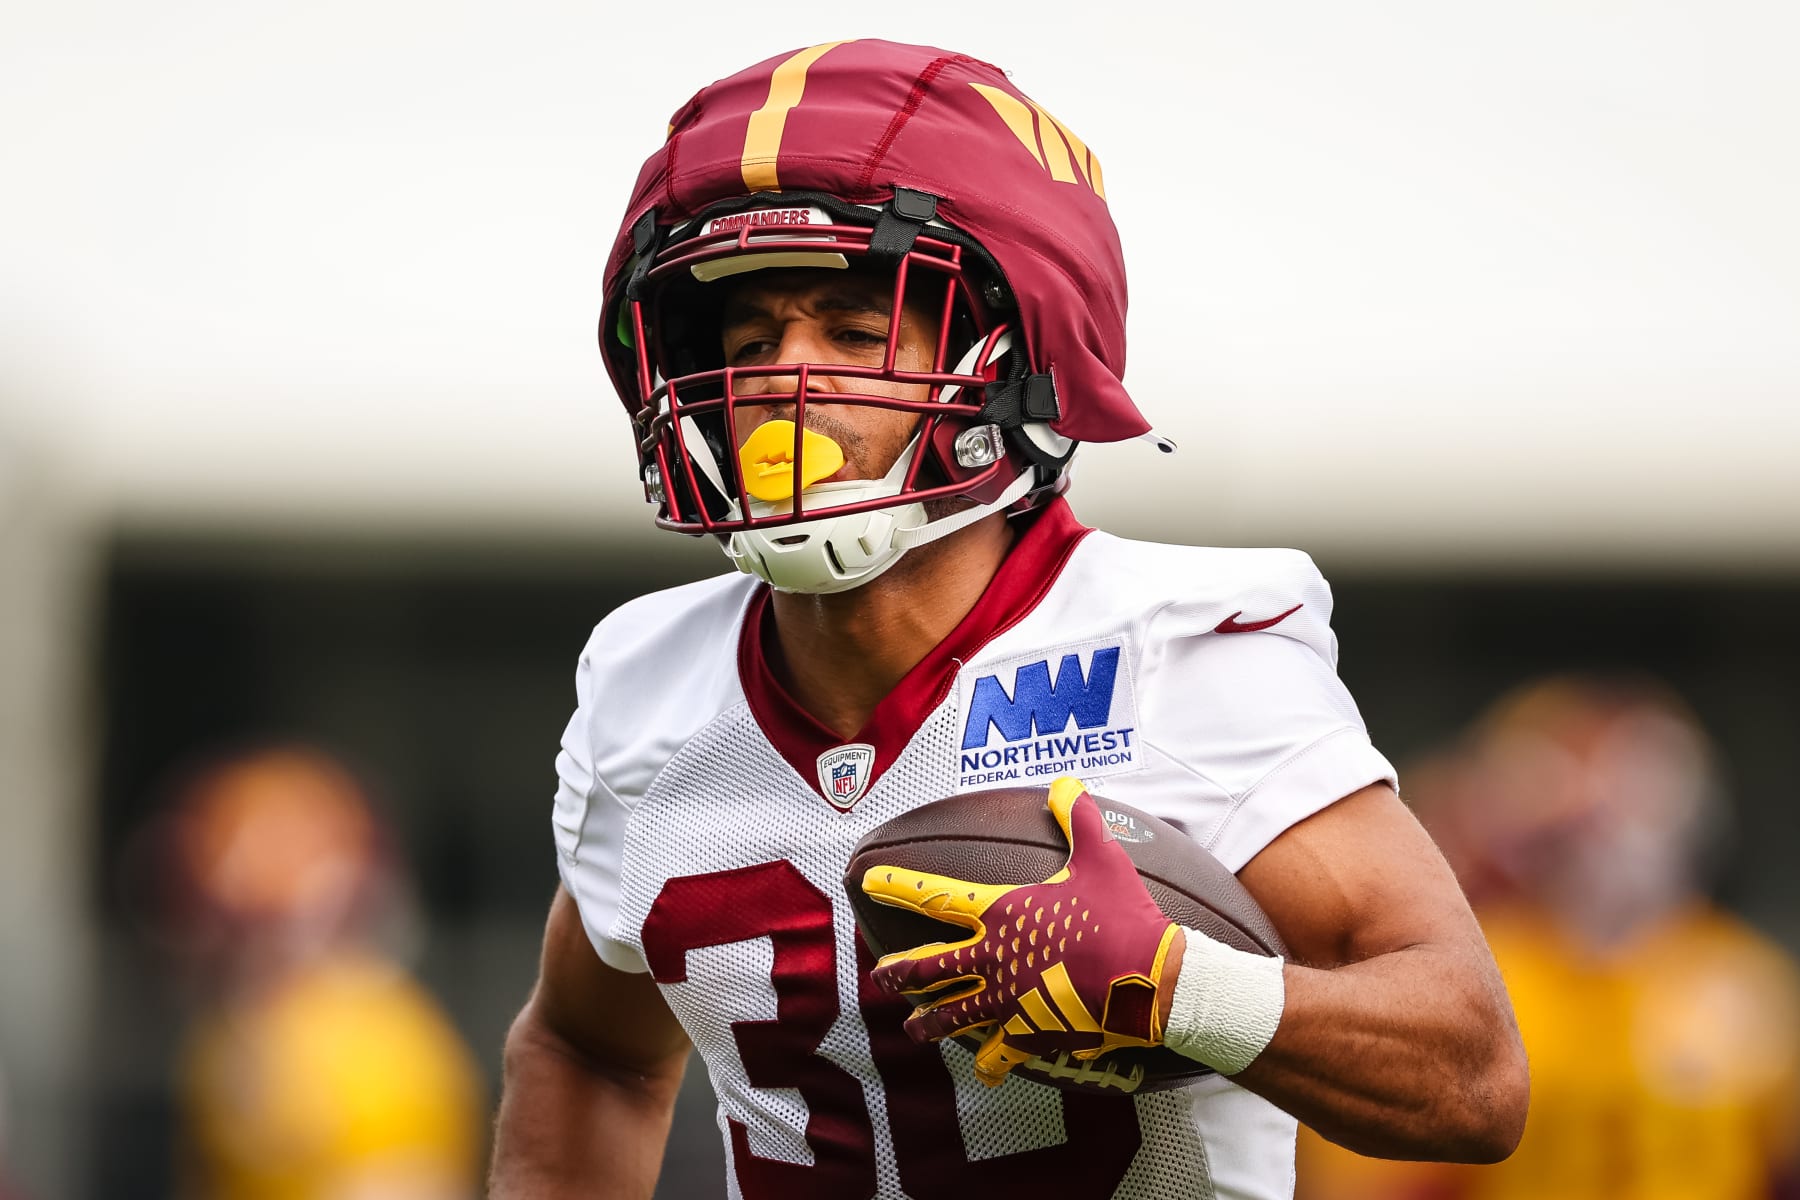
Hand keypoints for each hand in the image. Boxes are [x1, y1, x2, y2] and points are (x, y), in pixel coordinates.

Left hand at [861, 776, 1179, 1085]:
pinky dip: (989, 1062)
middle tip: (880, 975)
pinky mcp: (1029, 1034)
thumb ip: (1079, 818)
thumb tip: (1068, 784)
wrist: (1148, 976)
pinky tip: (984, 1069)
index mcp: (1002, 913)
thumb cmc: (1122, 912)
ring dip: (927, 1023)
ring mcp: (1007, 1000)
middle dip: (898, 972)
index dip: (900, 887)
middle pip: (928, 968)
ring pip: (950, 1017)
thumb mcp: (1100, 856)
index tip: (869, 883)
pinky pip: (997, 1052)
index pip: (937, 897)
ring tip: (912, 1028)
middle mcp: (993, 958)